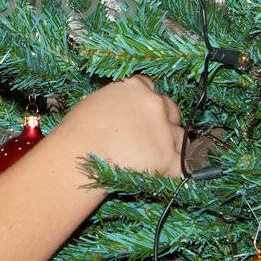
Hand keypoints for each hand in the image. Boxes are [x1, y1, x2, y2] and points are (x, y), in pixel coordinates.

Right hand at [56, 76, 183, 177]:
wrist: (76, 157)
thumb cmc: (76, 132)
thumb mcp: (95, 102)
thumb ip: (117, 101)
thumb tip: (121, 111)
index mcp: (135, 87)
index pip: (151, 89)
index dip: (147, 104)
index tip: (141, 116)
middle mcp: (154, 104)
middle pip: (172, 110)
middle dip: (164, 122)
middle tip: (147, 138)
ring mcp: (164, 131)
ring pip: (180, 137)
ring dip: (170, 146)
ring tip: (151, 159)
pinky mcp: (168, 159)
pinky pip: (185, 165)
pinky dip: (178, 170)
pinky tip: (169, 173)